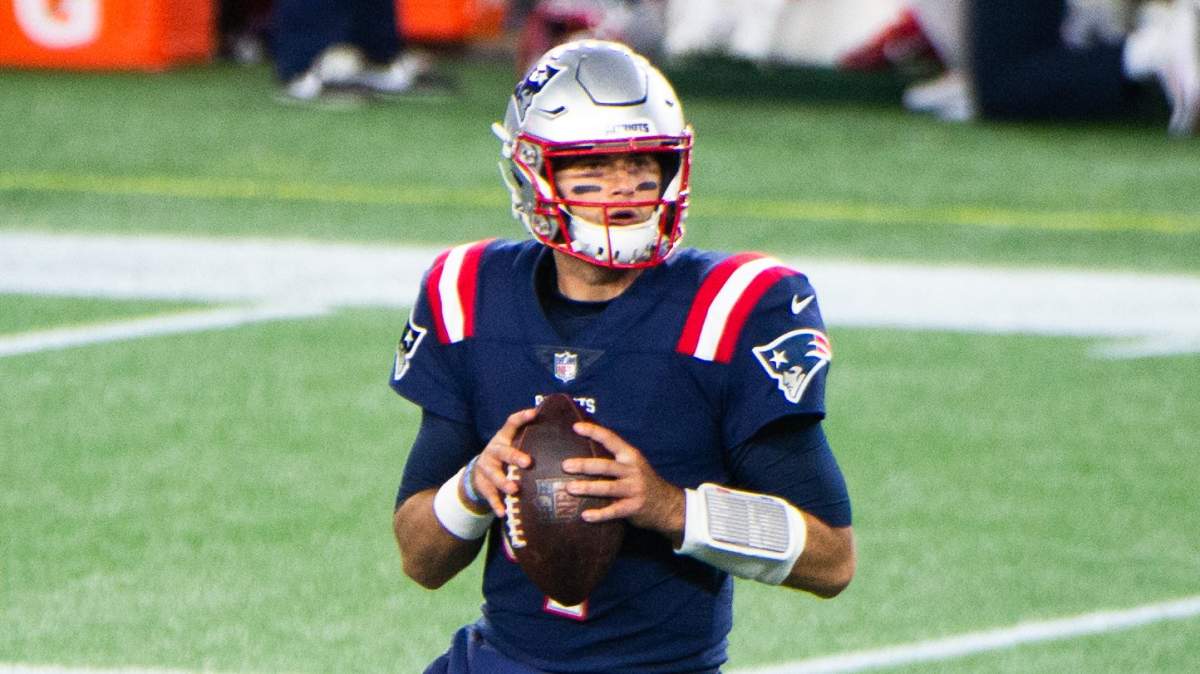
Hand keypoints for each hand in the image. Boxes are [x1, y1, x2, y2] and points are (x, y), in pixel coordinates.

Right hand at [471, 408, 536, 517]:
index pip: (511, 423)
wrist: (478, 474)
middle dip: (514, 456)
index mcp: (503, 438)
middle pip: (503, 452)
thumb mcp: (513, 445)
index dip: (522, 417)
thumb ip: (530, 439)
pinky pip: (490, 495)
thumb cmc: (506, 458)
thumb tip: (565, 431)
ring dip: (504, 482)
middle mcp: (493, 451)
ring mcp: (486, 468)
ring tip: (514, 489)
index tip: (534, 412)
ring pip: (494, 475)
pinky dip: (496, 504)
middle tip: (528, 462)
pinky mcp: (483, 485)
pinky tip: (503, 512)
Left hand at [562, 422, 684, 542]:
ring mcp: (634, 490)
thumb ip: (614, 459)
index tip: (576, 427)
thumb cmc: (642, 482)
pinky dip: (599, 514)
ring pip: (608, 488)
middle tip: (565, 465)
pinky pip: (614, 511)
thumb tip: (582, 450)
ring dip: (588, 488)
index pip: (611, 439)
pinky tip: (585, 516)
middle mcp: (633, 471)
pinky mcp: (633, 508)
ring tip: (569, 488)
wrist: (667, 504)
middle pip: (606, 466)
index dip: (594, 432)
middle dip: (585, 465)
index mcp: (630, 456)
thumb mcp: (633, 465)